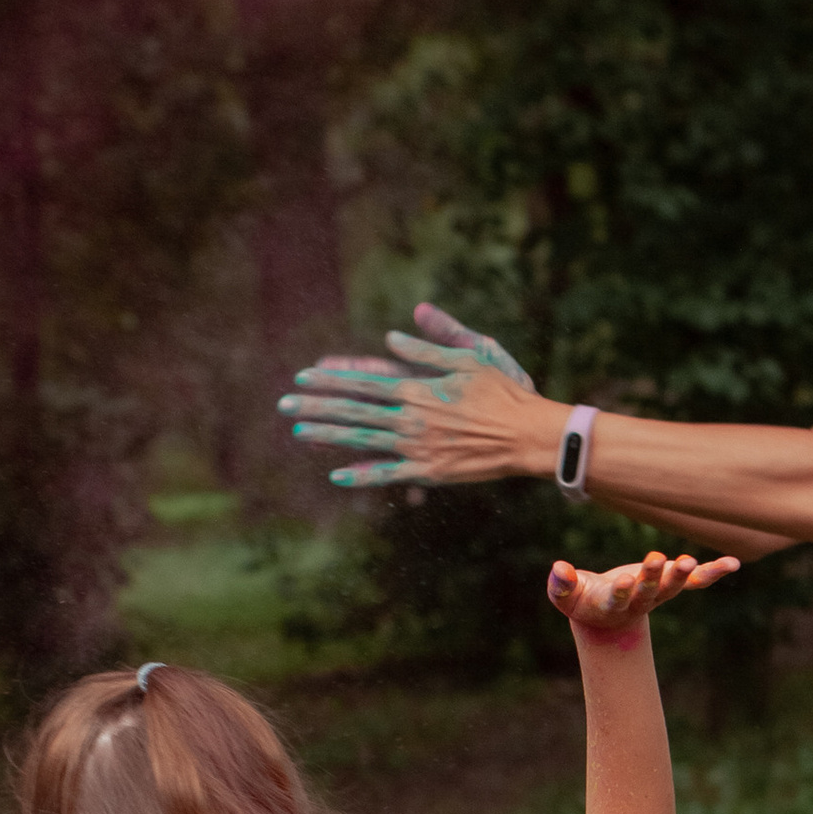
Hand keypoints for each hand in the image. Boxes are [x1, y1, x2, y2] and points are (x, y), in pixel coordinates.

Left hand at [279, 304, 546, 488]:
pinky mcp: (429, 471)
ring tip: (299, 433)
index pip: (364, 381)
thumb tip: (394, 336)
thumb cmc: (503, 391)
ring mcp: (417, 446)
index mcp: (418, 387)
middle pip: (354, 410)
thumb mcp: (470, 356)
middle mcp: (411, 416)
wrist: (528, 434)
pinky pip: (388, 474)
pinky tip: (336, 476)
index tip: (304, 375)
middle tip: (284, 404)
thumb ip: (429, 346)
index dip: (332, 379)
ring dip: (329, 436)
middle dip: (316, 407)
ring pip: (363, 440)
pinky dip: (363, 475)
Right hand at [548, 548, 737, 639]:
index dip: (622, 591)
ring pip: (673, 586)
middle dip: (653, 576)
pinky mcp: (671, 583)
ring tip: (691, 561)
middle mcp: (639, 601)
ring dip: (683, 574)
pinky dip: (713, 572)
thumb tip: (559, 569)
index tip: (625, 580)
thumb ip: (561, 585)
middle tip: (656, 559)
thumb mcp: (564, 596)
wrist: (606, 614)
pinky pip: (696, 581)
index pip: (618, 599)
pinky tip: (733, 564)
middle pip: (649, 591)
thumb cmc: (581, 600)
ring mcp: (658, 593)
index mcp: (612, 604)